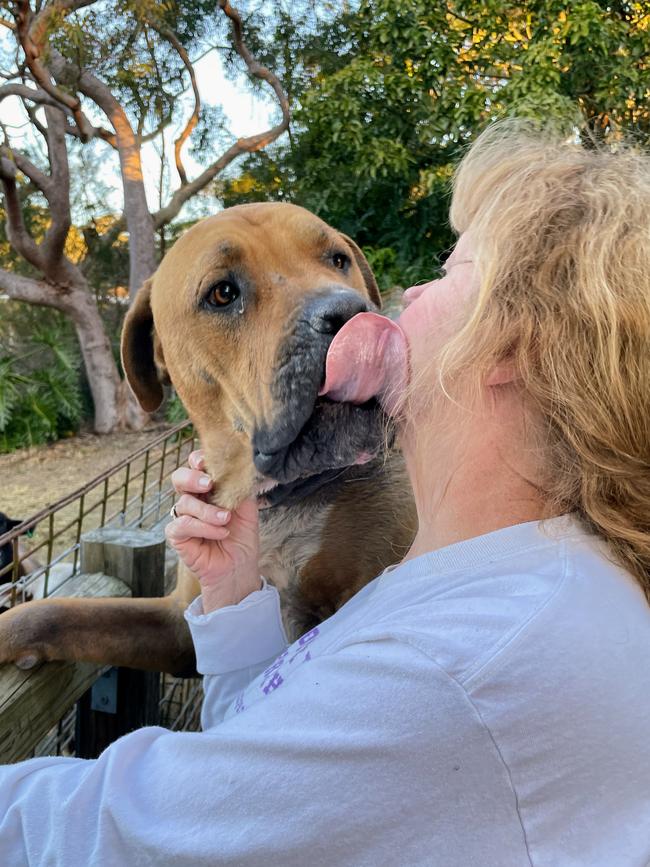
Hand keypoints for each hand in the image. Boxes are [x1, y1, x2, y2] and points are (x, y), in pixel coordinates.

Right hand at [166, 449, 261, 612]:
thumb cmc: (242, 537)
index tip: (206, 462)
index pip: (196, 466)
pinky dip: (203, 527)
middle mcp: (193, 500)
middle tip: (209, 484)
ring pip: (185, 503)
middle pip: (179, 478)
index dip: (197, 460)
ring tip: (225, 520)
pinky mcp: (177, 535)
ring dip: (208, 511)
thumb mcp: (247, 508)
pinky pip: (183, 524)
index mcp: (208, 489)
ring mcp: (183, 517)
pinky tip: (219, 532)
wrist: (239, 566)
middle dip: (192, 477)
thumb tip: (238, 468)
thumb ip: (240, 488)